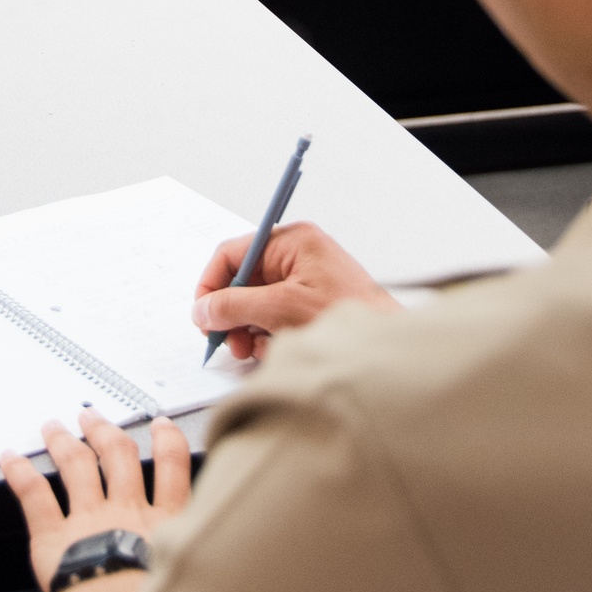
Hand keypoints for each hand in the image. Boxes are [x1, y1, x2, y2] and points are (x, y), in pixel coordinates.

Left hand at [1, 410, 191, 591]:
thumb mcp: (188, 575)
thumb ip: (189, 553)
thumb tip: (201, 555)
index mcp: (162, 524)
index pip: (171, 470)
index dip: (167, 443)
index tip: (161, 427)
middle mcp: (125, 513)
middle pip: (118, 457)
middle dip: (104, 432)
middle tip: (92, 417)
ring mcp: (89, 520)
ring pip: (77, 467)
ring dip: (64, 442)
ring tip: (54, 427)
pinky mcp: (54, 538)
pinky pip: (35, 497)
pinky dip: (20, 474)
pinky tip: (9, 459)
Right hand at [192, 221, 398, 360]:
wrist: (389, 350)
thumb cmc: (349, 317)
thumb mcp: (282, 310)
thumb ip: (236, 306)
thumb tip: (203, 309)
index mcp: (291, 241)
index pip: (232, 254)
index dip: (211, 285)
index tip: (202, 315)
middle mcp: (295, 255)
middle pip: (241, 282)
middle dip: (233, 315)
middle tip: (232, 342)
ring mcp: (303, 280)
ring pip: (255, 305)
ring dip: (251, 331)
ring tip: (260, 350)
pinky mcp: (309, 304)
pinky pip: (273, 318)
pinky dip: (269, 337)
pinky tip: (280, 350)